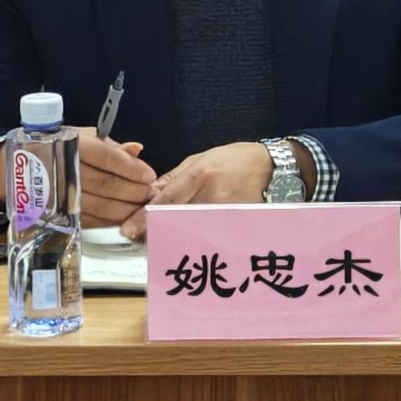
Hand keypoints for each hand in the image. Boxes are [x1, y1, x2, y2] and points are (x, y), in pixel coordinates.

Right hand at [0, 128, 154, 227]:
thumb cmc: (56, 146)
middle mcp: (63, 168)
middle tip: (150, 194)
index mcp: (71, 143)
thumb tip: (138, 150)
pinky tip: (123, 217)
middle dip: (132, 191)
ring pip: (97, 205)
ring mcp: (58, 193)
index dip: (130, 168)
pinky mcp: (56, 212)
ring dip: (124, 209)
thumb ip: (111, 146)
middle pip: (104, 184)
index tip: (150, 175)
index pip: (106, 156)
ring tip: (141, 206)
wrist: (16, 166)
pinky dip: (108, 220)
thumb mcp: (80, 137)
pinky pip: (87, 219)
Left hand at [120, 142, 273, 240]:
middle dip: (155, 229)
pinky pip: (208, 237)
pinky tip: (187, 242)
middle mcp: (212, 197)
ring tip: (162, 240)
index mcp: (201, 175)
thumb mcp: (201, 159)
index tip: (128, 228)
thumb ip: (174, 178)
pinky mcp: (234, 227)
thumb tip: (149, 193)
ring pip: (189, 233)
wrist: (272, 168)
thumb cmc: (236, 160)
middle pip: (174, 221)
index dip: (144, 216)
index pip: (166, 200)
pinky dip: (194, 240)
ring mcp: (224, 215)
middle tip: (140, 236)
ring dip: (173, 237)